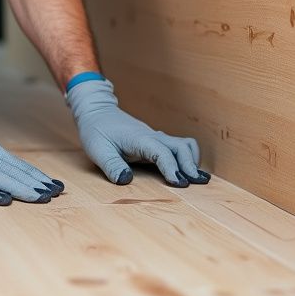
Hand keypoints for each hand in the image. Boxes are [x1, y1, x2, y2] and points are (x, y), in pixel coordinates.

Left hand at [66, 77, 210, 186]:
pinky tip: (186, 169)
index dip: (171, 168)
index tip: (179, 183)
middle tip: (197, 184)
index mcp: (139, 139)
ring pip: (183, 144)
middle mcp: (152, 136)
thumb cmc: (96, 130)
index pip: (162, 152)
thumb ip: (111, 165)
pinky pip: (178, 146)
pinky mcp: (155, 140)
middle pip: (180, 147)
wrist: (96, 111)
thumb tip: (125, 180)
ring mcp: (155, 137)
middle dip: (190, 165)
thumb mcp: (97, 149)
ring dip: (191, 160)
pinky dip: (186, 156)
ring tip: (198, 179)